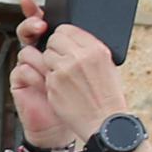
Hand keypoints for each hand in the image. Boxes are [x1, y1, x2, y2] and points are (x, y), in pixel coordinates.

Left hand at [9, 0, 126, 148]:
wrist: (104, 122)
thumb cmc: (108, 97)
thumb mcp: (108, 66)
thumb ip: (91, 51)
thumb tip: (75, 41)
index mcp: (96, 49)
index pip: (67, 29)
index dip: (63, 37)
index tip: (64, 45)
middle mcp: (80, 56)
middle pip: (54, 39)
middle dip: (54, 48)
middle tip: (60, 60)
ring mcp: (64, 70)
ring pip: (45, 55)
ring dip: (50, 63)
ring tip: (61, 75)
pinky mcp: (53, 83)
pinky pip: (43, 72)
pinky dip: (49, 78)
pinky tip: (60, 87)